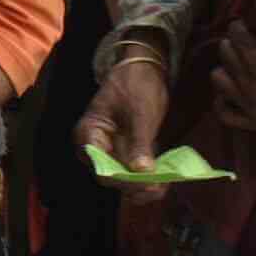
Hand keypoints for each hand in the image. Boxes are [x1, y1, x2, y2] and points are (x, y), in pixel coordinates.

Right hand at [76, 46, 171, 203]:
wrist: (143, 68)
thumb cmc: (136, 84)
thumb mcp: (140, 112)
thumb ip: (139, 142)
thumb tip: (142, 172)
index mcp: (89, 133)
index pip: (100, 166)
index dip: (121, 178)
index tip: (145, 182)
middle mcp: (96, 146)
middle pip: (111, 177)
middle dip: (135, 185)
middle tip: (159, 187)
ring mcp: (111, 150)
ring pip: (124, 179)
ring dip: (144, 186)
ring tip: (165, 186)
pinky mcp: (126, 152)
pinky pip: (135, 172)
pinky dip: (149, 178)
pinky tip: (166, 180)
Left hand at [213, 0, 255, 144]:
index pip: (234, 33)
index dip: (244, 25)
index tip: (255, 26)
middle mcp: (252, 84)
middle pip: (226, 53)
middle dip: (236, 43)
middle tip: (254, 42)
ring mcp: (255, 106)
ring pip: (219, 79)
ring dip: (229, 68)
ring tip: (246, 64)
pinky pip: (225, 114)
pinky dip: (225, 101)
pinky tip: (237, 90)